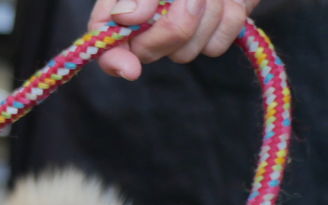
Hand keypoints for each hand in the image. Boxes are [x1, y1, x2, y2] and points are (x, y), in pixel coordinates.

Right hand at [89, 0, 260, 79]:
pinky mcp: (208, 38)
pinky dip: (226, 21)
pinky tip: (226, 0)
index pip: (107, 45)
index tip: (131, 69)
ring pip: (184, 54)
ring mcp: (178, 36)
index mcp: (123, 10)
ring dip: (205, 17)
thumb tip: (130, 17)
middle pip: (147, 52)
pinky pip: (214, 46)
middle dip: (173, 27)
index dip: (114, 60)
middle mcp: (146, 28)